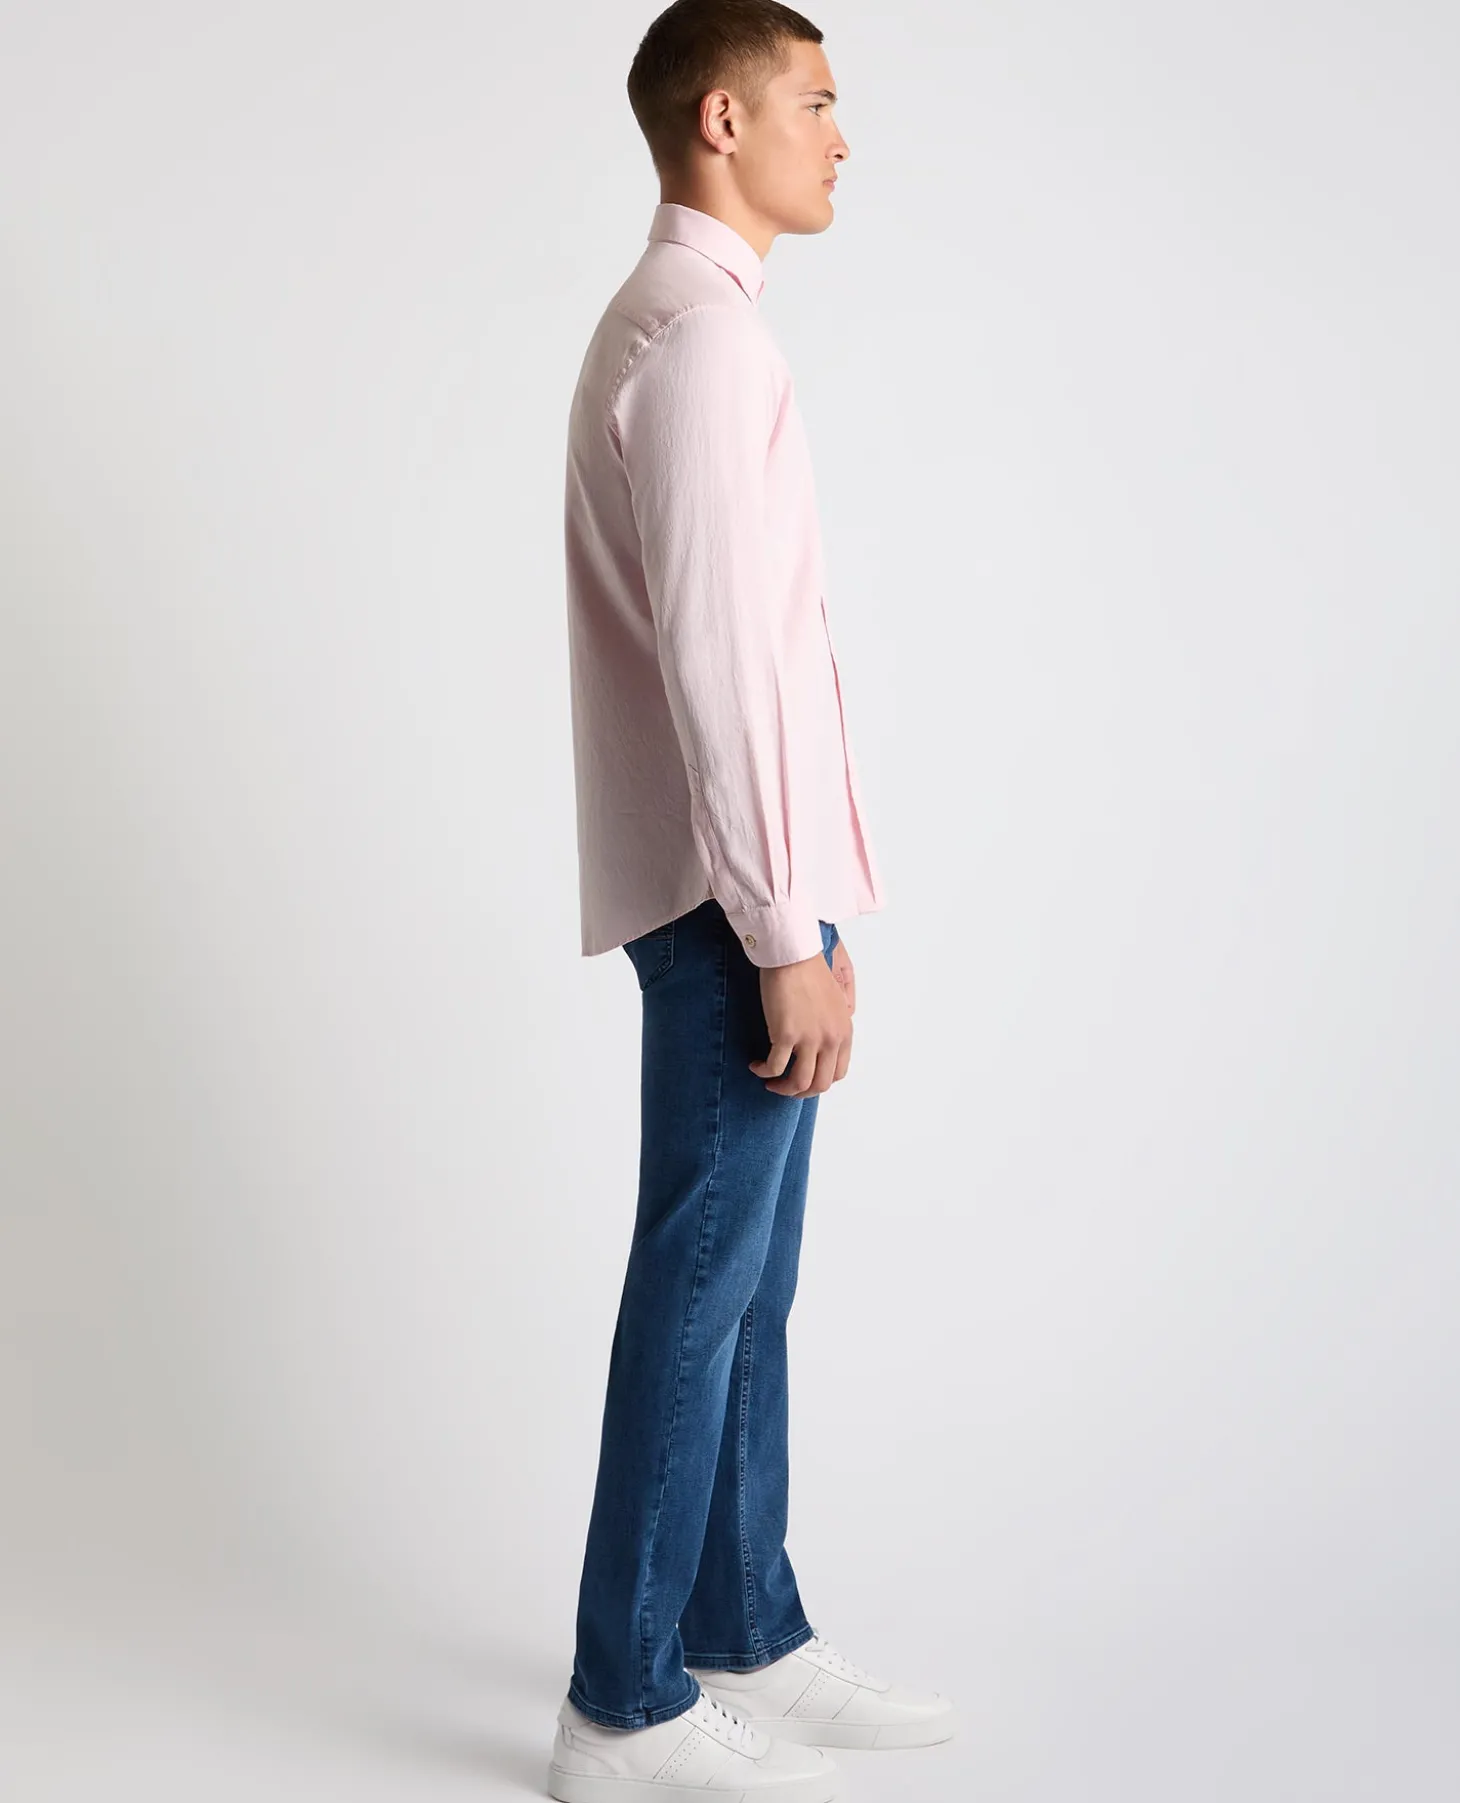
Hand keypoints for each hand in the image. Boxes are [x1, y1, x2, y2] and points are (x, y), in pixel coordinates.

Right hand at [748, 940, 854, 1096]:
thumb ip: (833, 1024)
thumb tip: (822, 1043)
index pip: (838, 1072)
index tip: (804, 1077)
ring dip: (783, 1089)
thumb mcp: (834, 1000)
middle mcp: (831, 1039)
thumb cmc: (809, 970)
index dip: (819, 1081)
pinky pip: (774, 1067)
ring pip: (800, 1083)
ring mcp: (810, 1039)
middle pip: (820, 1084)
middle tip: (785, 1087)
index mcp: (844, 1031)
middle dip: (801, 1092)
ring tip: (770, 1082)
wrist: (793, 954)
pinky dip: (764, 1072)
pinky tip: (756, 1066)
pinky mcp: (786, 1035)